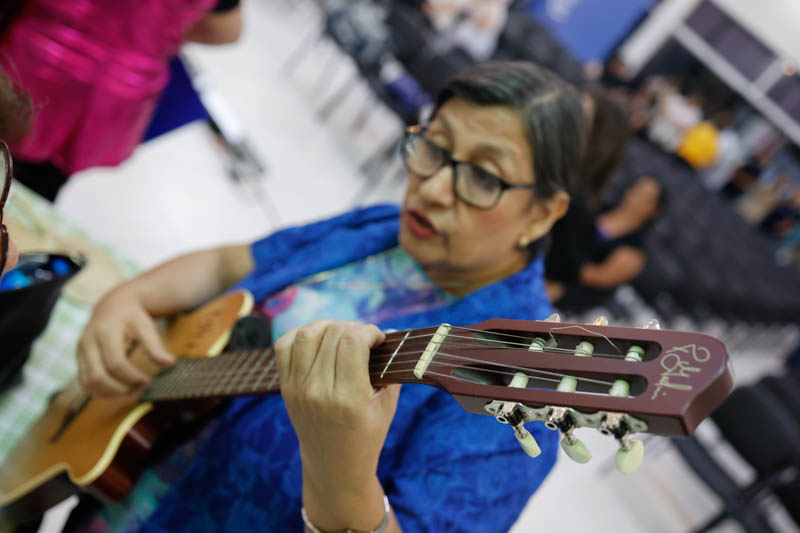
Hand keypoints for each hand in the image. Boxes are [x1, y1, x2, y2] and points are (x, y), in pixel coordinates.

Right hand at [77, 287, 173, 395]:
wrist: (112, 305)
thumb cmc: (131, 316)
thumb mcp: (145, 325)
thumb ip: (155, 346)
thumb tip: (169, 364)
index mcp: (105, 332)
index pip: (116, 363)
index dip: (132, 377)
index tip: (147, 381)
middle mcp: (87, 342)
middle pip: (98, 376)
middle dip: (120, 388)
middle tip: (139, 388)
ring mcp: (80, 351)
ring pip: (88, 382)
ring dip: (109, 393)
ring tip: (130, 390)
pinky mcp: (78, 359)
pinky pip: (84, 382)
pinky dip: (99, 391)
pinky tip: (117, 390)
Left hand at [275, 321, 400, 529]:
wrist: (333, 466)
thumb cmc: (367, 436)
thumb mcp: (386, 406)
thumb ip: (391, 369)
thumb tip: (391, 332)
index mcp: (348, 398)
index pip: (352, 342)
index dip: (369, 331)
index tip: (379, 339)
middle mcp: (318, 391)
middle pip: (332, 335)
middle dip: (353, 328)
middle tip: (364, 338)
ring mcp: (297, 389)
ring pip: (307, 335)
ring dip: (327, 326)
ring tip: (341, 334)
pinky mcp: (285, 388)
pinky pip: (284, 346)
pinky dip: (301, 334)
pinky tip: (318, 339)